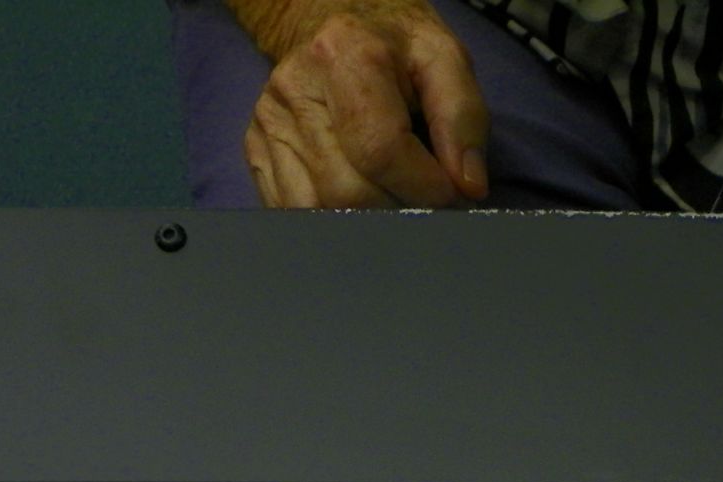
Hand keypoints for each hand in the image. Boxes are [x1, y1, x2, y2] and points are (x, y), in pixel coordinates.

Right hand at [239, 0, 490, 208]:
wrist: (329, 19)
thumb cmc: (395, 45)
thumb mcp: (444, 60)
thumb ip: (463, 118)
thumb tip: (467, 186)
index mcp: (345, 54)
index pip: (381, 151)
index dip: (422, 188)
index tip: (447, 192)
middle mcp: (297, 86)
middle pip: (347, 191)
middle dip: (395, 208)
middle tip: (420, 196)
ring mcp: (270, 120)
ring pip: (318, 210)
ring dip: (365, 220)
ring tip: (390, 194)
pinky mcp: (256, 147)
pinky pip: (294, 211)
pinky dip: (332, 219)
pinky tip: (357, 197)